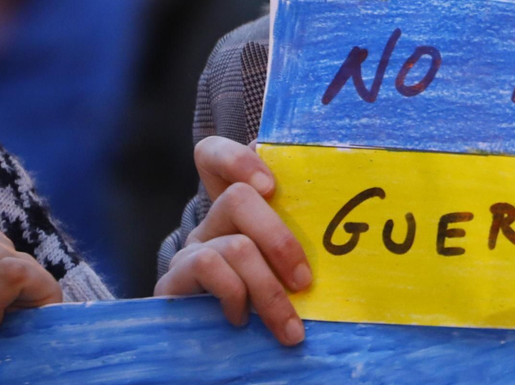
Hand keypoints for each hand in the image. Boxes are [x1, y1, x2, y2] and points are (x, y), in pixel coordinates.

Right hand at [154, 137, 308, 345]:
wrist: (212, 357)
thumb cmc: (268, 305)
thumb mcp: (285, 268)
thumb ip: (301, 237)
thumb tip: (343, 230)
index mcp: (238, 210)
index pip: (215, 157)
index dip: (238, 159)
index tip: (271, 186)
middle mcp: (211, 222)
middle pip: (238, 197)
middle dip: (280, 241)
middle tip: (305, 282)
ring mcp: (190, 250)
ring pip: (235, 245)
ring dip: (269, 289)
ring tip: (288, 326)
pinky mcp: (171, 282)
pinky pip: (207, 267)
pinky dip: (235, 295)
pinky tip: (242, 320)